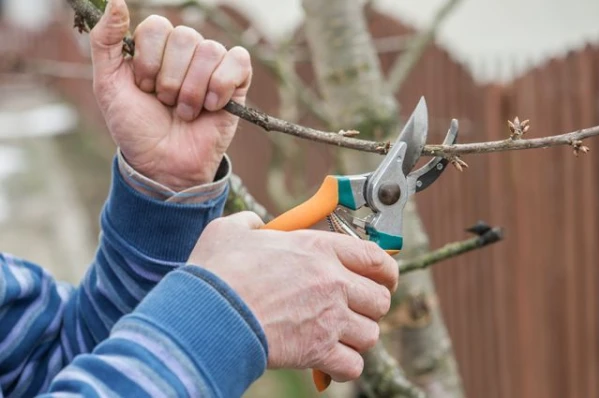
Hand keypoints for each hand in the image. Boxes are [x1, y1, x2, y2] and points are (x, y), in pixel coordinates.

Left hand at [90, 0, 251, 189]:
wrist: (163, 165)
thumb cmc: (136, 128)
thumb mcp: (107, 85)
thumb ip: (105, 41)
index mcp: (155, 48)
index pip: (157, 26)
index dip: (149, 60)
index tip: (143, 88)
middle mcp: (185, 53)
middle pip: (184, 37)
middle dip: (171, 79)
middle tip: (166, 104)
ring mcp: (211, 67)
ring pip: (209, 51)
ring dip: (193, 90)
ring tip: (186, 112)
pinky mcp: (236, 83)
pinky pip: (237, 62)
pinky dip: (222, 86)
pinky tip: (211, 107)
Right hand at [188, 212, 398, 381]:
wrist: (209, 313)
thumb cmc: (218, 271)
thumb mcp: (231, 230)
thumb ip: (250, 224)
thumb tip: (255, 226)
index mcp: (319, 248)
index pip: (375, 258)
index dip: (386, 271)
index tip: (384, 278)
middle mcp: (333, 281)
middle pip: (380, 300)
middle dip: (370, 307)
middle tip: (354, 309)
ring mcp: (329, 318)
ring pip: (371, 334)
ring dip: (357, 337)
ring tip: (339, 336)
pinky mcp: (318, 351)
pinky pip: (353, 366)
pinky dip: (344, 366)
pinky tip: (328, 360)